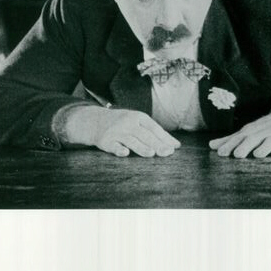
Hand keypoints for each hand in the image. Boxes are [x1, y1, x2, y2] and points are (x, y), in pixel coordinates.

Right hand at [64, 105, 180, 157]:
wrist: (95, 121)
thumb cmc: (123, 123)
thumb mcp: (137, 121)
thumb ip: (154, 132)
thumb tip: (175, 145)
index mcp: (138, 117)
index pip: (154, 128)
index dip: (164, 137)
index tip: (175, 147)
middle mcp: (128, 123)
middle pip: (144, 134)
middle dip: (157, 144)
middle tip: (167, 153)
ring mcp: (116, 132)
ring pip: (131, 140)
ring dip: (141, 147)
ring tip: (152, 153)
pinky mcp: (105, 141)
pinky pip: (113, 146)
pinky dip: (119, 149)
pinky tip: (125, 153)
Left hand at [209, 106, 270, 157]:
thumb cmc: (263, 128)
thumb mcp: (247, 132)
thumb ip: (230, 140)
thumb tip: (211, 146)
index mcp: (251, 131)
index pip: (239, 137)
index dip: (230, 144)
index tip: (221, 153)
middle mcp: (263, 131)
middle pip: (253, 138)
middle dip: (245, 146)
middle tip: (237, 155)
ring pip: (270, 141)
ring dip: (265, 147)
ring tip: (258, 154)